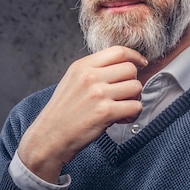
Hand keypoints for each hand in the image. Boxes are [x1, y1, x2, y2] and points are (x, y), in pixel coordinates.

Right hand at [16, 46, 146, 182]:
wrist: (48, 137)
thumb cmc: (62, 112)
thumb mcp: (72, 81)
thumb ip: (94, 70)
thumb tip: (123, 66)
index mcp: (82, 65)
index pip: (118, 51)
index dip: (134, 57)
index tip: (141, 64)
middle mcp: (90, 76)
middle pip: (130, 69)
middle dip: (133, 82)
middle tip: (125, 95)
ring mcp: (98, 94)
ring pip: (136, 87)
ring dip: (134, 99)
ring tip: (123, 108)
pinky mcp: (105, 112)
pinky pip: (135, 107)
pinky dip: (133, 114)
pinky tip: (122, 119)